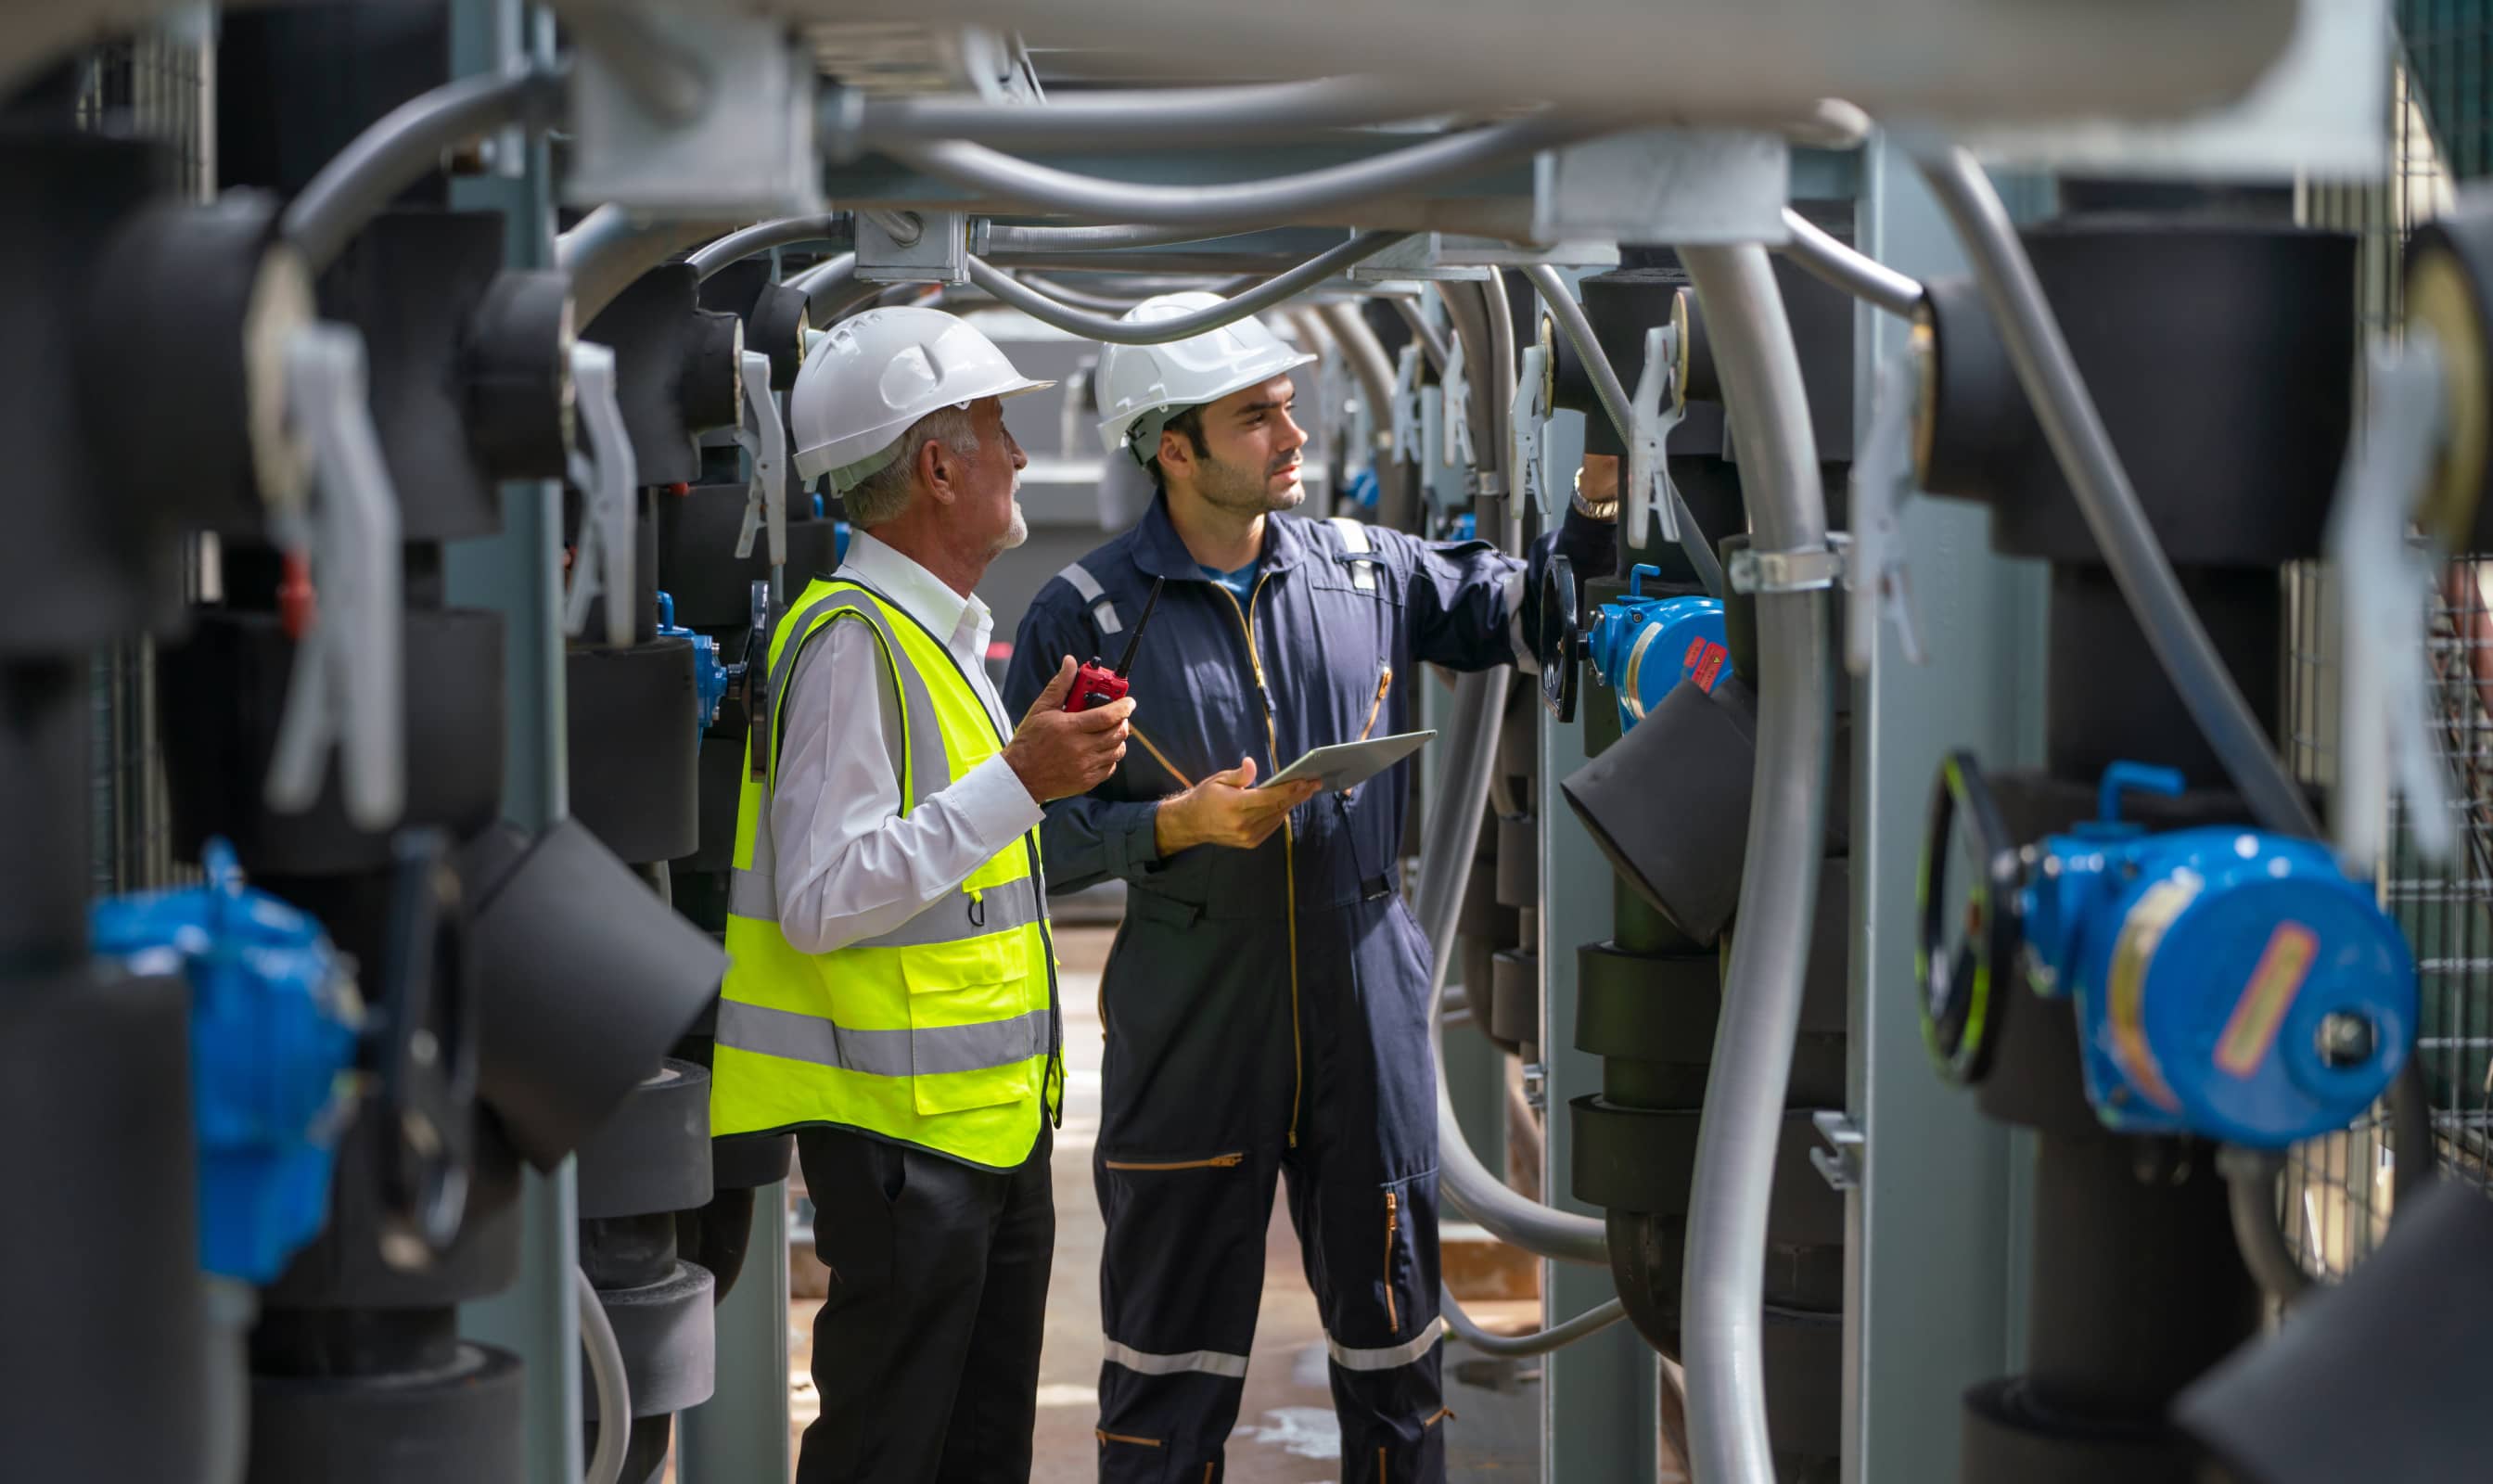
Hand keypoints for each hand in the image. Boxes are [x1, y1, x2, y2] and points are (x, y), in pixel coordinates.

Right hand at [1003, 656, 1133, 803]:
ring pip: (1117, 750)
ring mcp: (1086, 767)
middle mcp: (1081, 749)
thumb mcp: (1041, 708)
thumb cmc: (1029, 740)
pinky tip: (1100, 748)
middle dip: (1123, 720)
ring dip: (1118, 737)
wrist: (1020, 776)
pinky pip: (1111, 767)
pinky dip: (1111, 756)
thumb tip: (1070, 662)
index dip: (1123, 706)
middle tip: (1118, 714)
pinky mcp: (1088, 781)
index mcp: (1070, 728)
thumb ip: (1061, 684)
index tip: (1129, 701)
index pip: (1107, 715)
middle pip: (1117, 732)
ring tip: (1108, 730)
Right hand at [1154, 756, 1322, 854]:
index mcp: (1235, 806)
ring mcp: (1247, 836)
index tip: (1307, 780)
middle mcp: (1243, 824)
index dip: (1291, 788)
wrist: (1191, 824)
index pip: (1270, 797)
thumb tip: (1252, 763)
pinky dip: (1281, 814)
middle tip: (1314, 783)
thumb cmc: (1205, 797)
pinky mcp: (1250, 843)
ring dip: (1291, 804)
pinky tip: (1288, 803)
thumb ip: (1239, 774)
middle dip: (1298, 794)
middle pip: (1278, 807)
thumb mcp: (1219, 780)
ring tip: (1305, 790)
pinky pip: (1272, 826)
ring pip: (1277, 817)